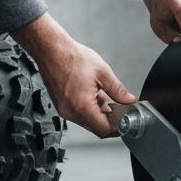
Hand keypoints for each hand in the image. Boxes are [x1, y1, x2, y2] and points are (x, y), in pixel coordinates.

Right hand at [10, 13, 134, 137]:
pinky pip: (77, 114)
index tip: (125, 122)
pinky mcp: (60, 106)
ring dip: (97, 113)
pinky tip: (92, 94)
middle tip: (118, 107)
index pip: (103, 130)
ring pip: (86, 121)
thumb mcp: (103, 72)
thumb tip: (129, 100)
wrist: (51, 50)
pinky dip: (87, 109)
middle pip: (94, 128)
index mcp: (82, 105)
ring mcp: (63, 110)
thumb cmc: (73, 58)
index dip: (117, 128)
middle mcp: (70, 112)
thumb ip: (118, 90)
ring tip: (102, 95)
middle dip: (108, 120)